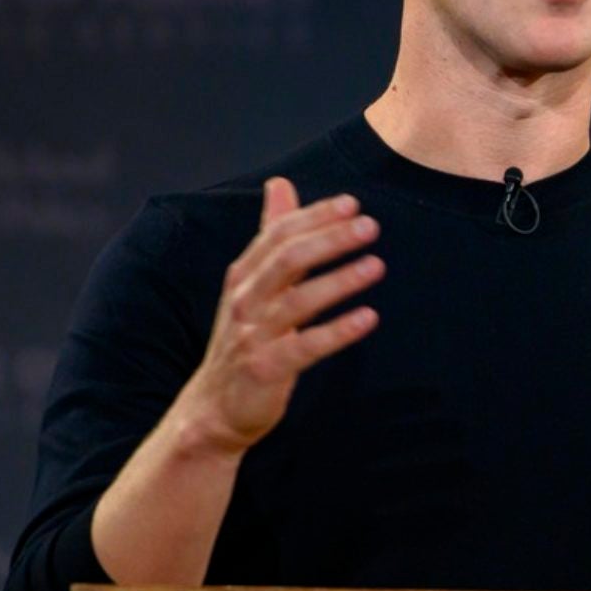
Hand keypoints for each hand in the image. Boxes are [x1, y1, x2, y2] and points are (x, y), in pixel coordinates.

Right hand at [177, 177, 383, 456]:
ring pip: (298, 300)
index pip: (278, 235)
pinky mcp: (267, 368)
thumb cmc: (245, 338)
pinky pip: (307, 346)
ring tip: (376, 265)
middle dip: (329, 239)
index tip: (352, 203)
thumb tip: (280, 183)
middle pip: (287, 259)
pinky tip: (370, 317)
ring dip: (340, 280)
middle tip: (370, 226)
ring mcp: (254, 334)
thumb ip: (272, 234)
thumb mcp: (253, 282)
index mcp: (244, 274)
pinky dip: (339, 330)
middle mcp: (245, 299)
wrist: (215, 407)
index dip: (314, 216)